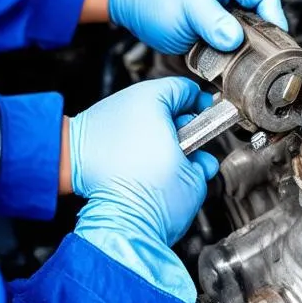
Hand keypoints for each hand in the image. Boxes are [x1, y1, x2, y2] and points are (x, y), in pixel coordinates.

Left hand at [68, 78, 219, 302]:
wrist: (103, 212)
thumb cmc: (141, 191)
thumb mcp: (192, 181)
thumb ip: (201, 164)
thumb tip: (201, 161)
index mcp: (153, 99)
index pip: (187, 90)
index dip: (203, 107)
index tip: (208, 118)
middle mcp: (128, 101)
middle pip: (165, 107)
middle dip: (180, 128)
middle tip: (189, 149)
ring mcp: (108, 114)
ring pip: (144, 122)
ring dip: (157, 138)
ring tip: (165, 165)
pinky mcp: (93, 133)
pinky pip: (124, 134)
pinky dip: (135, 146)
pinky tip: (142, 170)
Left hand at [107, 0, 287, 54]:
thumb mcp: (184, 1)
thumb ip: (211, 20)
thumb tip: (235, 39)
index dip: (273, 15)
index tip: (275, 38)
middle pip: (256, 15)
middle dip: (258, 36)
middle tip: (261, 57)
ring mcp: (216, 11)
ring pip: (240, 34)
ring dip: (240, 49)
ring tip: (242, 63)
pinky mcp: (205, 30)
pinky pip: (223, 45)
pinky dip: (224, 56)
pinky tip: (223, 65)